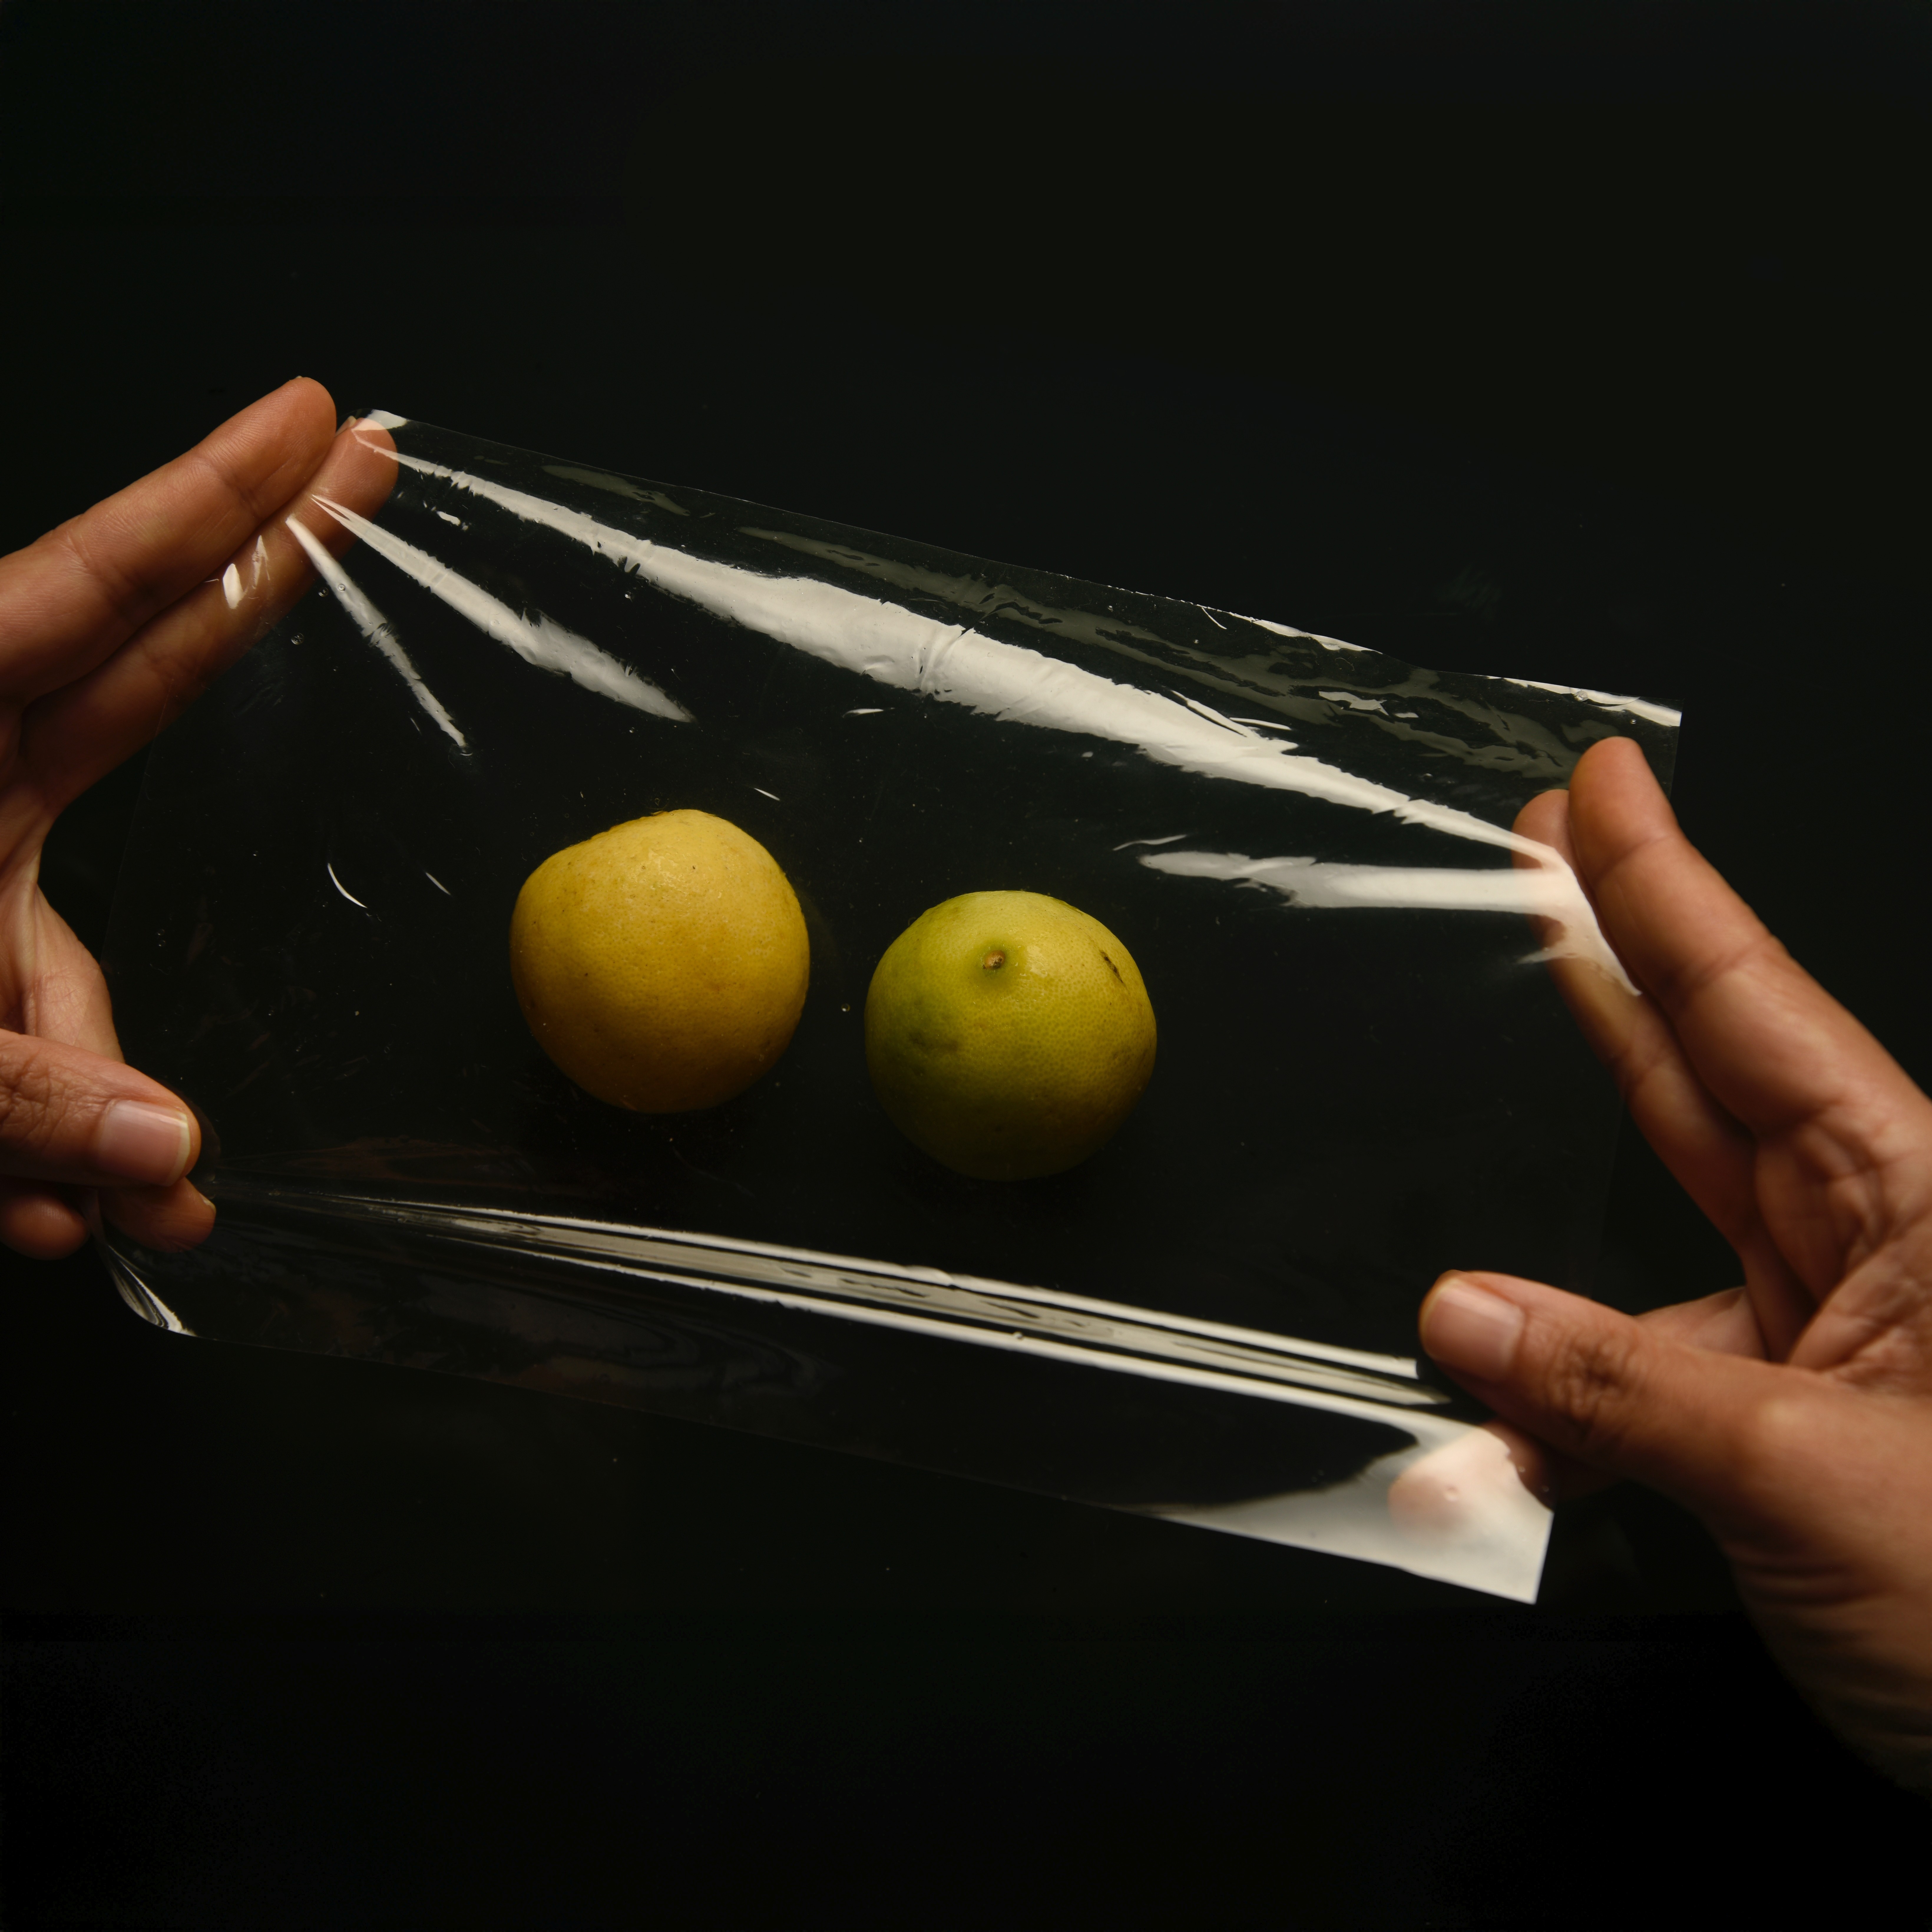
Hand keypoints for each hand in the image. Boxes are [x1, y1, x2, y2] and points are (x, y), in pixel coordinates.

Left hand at [0, 380, 394, 1259]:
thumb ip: (7, 1084)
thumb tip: (170, 1158)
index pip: (105, 590)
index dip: (224, 505)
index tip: (321, 426)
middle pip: (136, 673)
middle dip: (258, 595)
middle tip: (364, 483)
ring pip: (60, 954)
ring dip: (88, 1092)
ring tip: (132, 1223)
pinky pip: (2, 1041)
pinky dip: (19, 1137)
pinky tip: (37, 1225)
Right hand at [1417, 737, 1931, 1797]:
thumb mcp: (1809, 1486)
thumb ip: (1616, 1393)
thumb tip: (1463, 1319)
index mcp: (1913, 1207)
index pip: (1757, 1004)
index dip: (1664, 886)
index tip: (1602, 790)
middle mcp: (1872, 1248)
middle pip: (1704, 1074)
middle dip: (1612, 964)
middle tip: (1537, 855)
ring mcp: (1830, 1336)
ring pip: (1655, 1245)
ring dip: (1550, 1293)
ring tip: (1465, 1334)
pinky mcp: (1791, 1422)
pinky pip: (1649, 1379)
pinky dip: (1572, 1411)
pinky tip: (1514, 1451)